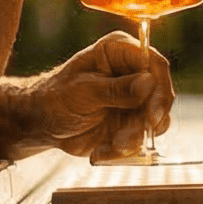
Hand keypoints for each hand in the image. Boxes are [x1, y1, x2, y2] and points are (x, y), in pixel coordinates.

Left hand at [0, 32, 172, 159]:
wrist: (41, 123)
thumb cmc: (54, 97)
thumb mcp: (83, 92)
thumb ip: (116, 89)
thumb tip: (149, 83)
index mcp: (119, 52)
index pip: (154, 64)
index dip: (160, 90)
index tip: (152, 115)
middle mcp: (132, 72)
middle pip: (161, 94)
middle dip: (146, 122)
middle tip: (127, 139)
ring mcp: (134, 98)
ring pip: (154, 120)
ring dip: (132, 138)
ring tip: (109, 146)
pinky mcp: (131, 120)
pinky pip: (142, 138)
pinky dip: (124, 150)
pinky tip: (101, 152)